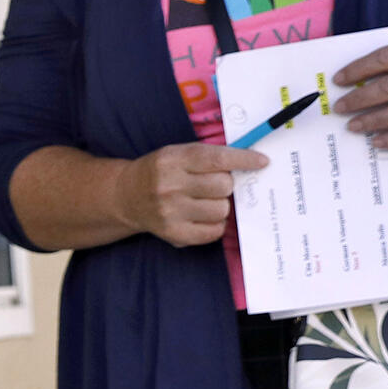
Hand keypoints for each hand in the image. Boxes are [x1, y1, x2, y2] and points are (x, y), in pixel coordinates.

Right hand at [116, 142, 270, 247]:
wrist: (125, 196)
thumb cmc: (160, 172)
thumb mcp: (177, 154)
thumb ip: (209, 157)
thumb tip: (252, 163)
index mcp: (172, 160)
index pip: (217, 159)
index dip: (244, 160)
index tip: (262, 162)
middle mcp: (170, 186)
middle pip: (224, 186)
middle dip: (225, 185)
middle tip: (212, 185)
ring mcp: (171, 212)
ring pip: (222, 210)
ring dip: (220, 205)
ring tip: (204, 202)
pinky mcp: (174, 234)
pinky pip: (214, 231)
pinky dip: (215, 224)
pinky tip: (202, 217)